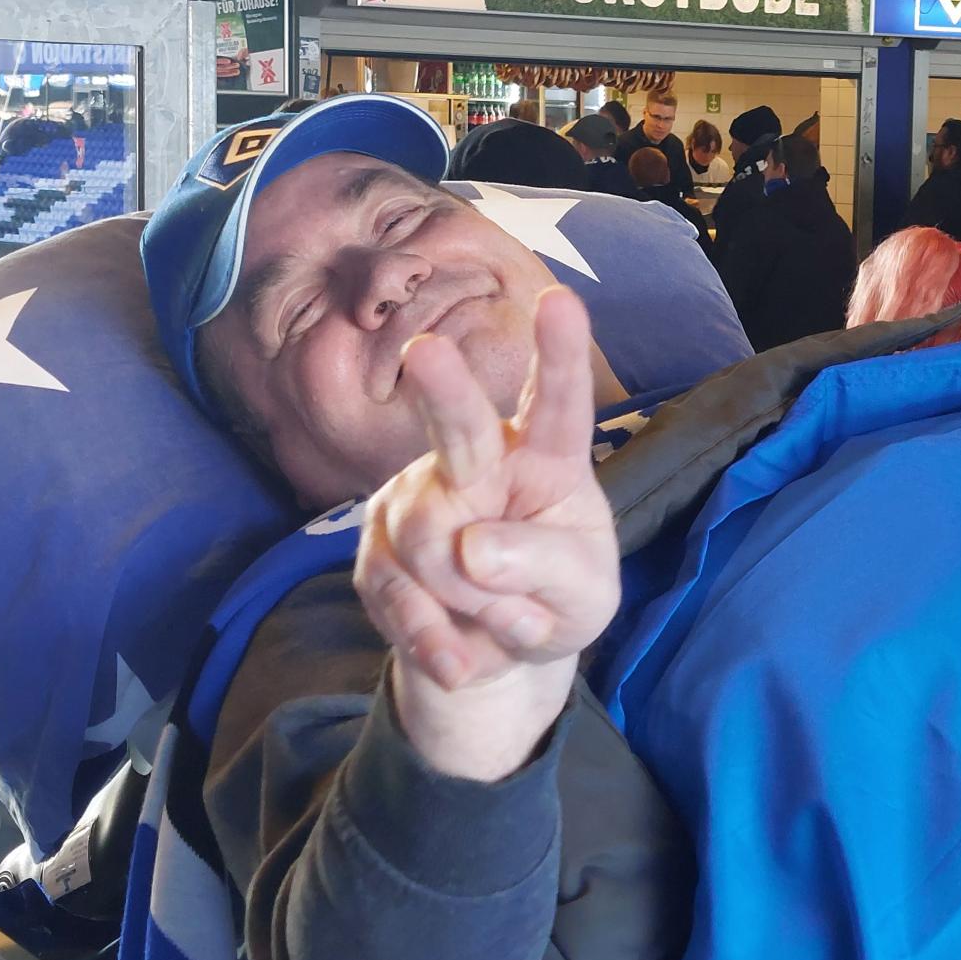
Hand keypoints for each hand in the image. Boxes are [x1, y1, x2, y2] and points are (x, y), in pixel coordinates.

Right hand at [354, 287, 619, 778]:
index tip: (560, 301)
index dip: (559, 355)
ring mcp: (418, 499)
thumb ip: (547, 567)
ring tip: (502, 618)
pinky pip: (396, 594)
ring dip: (475, 603)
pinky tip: (460, 654)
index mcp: (547, 458)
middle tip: (426, 351)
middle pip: (460, 424)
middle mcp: (478, 462)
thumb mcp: (585, 598)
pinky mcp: (376, 549)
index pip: (557, 404)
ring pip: (430, 543)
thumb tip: (473, 548)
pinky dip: (436, 638)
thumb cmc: (556, 601)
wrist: (497, 657)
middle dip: (443, 388)